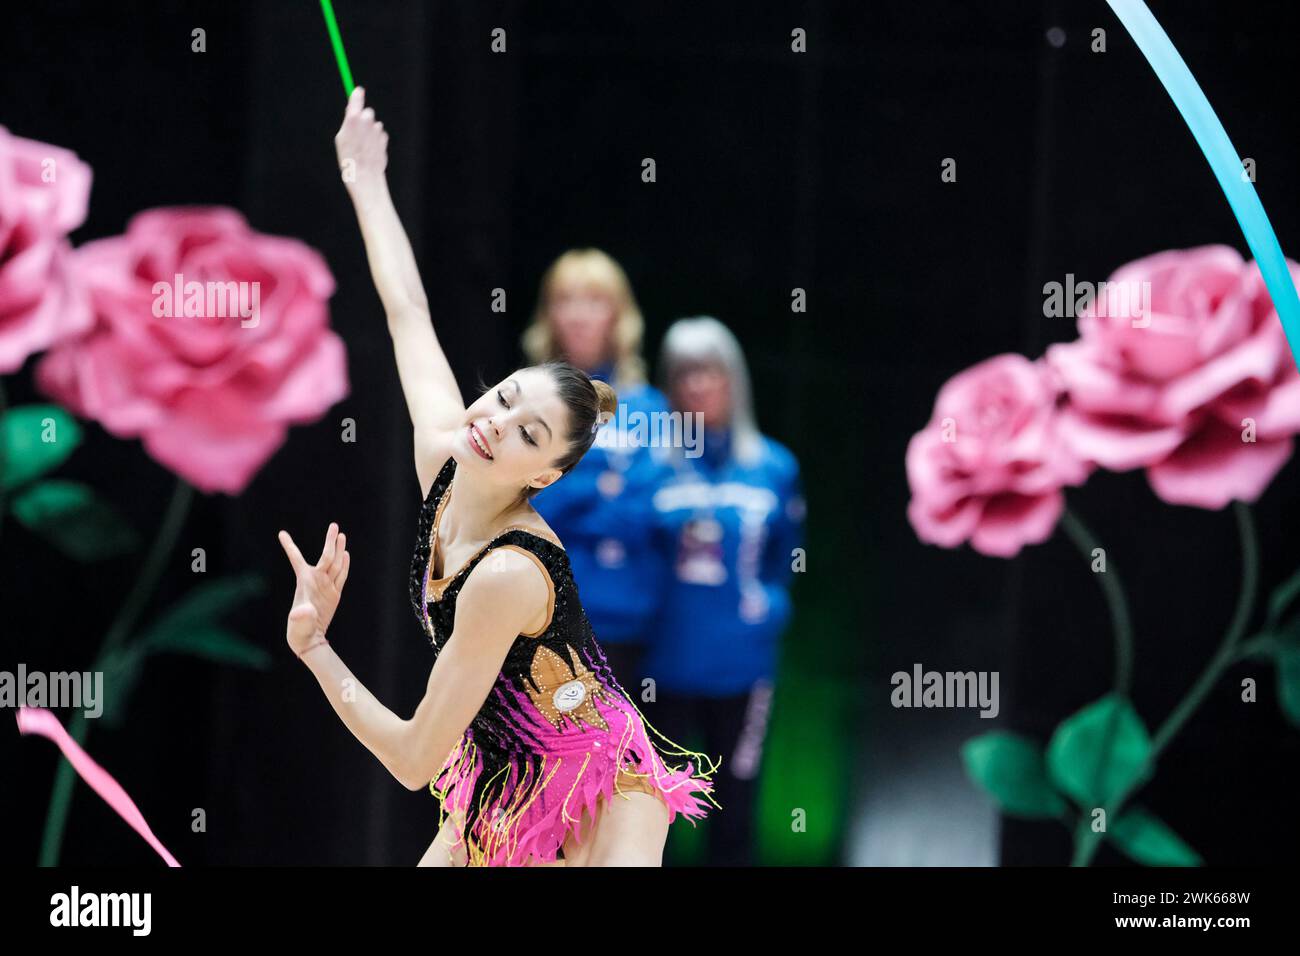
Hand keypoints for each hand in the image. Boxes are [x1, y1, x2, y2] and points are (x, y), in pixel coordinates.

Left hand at [278, 523, 349, 655]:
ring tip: (341, 534)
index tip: (281, 534)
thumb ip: (301, 615)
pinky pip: (341, 576)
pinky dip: (345, 564)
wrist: (310, 639)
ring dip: (339, 549)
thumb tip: (304, 610)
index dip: (289, 546)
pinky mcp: (335, 593)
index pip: (296, 559)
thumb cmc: (299, 630)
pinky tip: (346, 554)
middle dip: (329, 542)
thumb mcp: (298, 623)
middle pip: (326, 557)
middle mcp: (316, 580)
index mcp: (304, 582)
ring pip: (335, 563)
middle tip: (334, 525)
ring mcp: (326, 586)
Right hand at [334, 86, 388, 191]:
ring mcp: (377, 129)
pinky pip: (379, 135)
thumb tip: (352, 112)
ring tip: (363, 146)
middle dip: (363, 119)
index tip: (358, 92)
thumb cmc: (349, 158)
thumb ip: (348, 123)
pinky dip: (375, 140)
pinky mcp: (384, 138)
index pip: (357, 97)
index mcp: (353, 118)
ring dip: (369, 132)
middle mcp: (367, 121)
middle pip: (367, 112)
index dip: (357, 94)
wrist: (365, 175)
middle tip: (357, 132)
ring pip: (374, 125)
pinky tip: (370, 151)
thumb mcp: (341, 139)